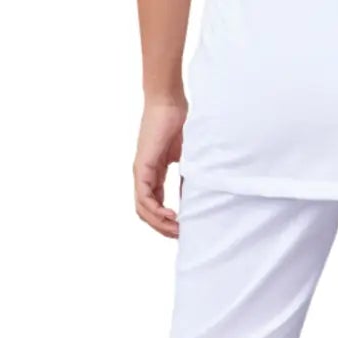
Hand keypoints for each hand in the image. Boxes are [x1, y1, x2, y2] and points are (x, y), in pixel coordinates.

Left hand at [132, 97, 187, 236]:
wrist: (170, 103)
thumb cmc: (180, 122)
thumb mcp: (188, 157)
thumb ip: (188, 177)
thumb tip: (196, 199)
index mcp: (154, 173)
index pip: (155, 204)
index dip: (167, 220)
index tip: (184, 228)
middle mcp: (144, 175)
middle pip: (146, 212)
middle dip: (162, 227)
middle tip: (180, 235)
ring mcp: (141, 172)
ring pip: (143, 208)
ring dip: (159, 223)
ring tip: (176, 230)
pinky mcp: (142, 167)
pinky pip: (144, 196)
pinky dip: (156, 210)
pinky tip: (171, 216)